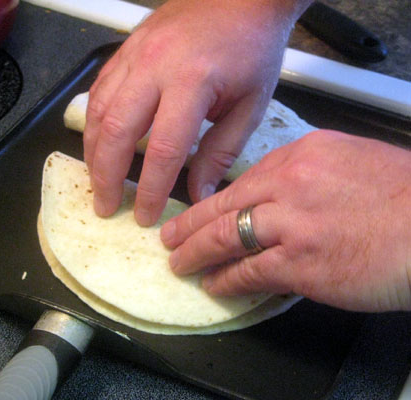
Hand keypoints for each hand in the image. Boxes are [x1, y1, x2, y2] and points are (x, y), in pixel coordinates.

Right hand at [84, 0, 310, 225]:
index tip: (147, 215)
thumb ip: (221, 153)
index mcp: (193, 82)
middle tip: (107, 206)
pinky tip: (99, 143)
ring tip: (98, 181)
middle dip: (107, 177)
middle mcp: (155, 66)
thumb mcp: (250, 106)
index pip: (164, 150)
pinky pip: (100, 89)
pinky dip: (95, 122)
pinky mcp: (127, 48)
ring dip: (93, 153)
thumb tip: (199, 194)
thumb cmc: (253, 50)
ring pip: (99, 111)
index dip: (152, 189)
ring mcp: (136, 54)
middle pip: (117, 132)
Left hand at [161, 130, 410, 311]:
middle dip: (188, 224)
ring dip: (196, 253)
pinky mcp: (300, 263)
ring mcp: (290, 224)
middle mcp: (289, 185)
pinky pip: (249, 272)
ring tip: (180, 262)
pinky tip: (214, 285)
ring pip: (225, 238)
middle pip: (222, 206)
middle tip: (168, 236)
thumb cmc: (401, 194)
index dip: (215, 200)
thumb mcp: (347, 161)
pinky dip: (226, 280)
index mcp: (300, 155)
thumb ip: (306, 175)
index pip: (243, 180)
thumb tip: (276, 196)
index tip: (200, 211)